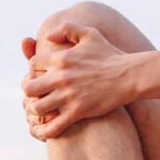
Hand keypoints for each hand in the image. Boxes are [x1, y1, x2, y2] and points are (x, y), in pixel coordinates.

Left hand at [20, 24, 133, 140]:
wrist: (130, 76)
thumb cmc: (111, 55)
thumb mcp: (90, 34)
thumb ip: (67, 29)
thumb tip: (47, 36)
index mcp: (61, 59)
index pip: (32, 64)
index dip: (36, 69)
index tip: (45, 74)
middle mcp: (61, 77)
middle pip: (29, 87)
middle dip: (32, 90)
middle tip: (41, 93)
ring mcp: (69, 96)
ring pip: (36, 107)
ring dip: (38, 109)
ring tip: (46, 108)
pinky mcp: (78, 112)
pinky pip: (53, 126)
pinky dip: (46, 130)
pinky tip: (46, 129)